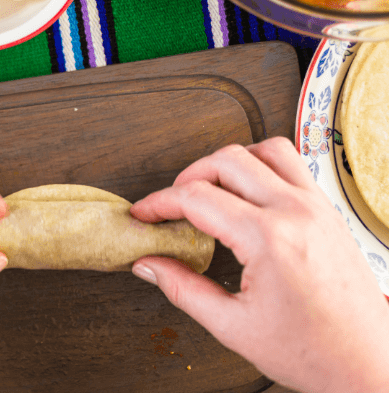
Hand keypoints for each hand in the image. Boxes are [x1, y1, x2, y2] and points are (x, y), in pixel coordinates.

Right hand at [130, 137, 388, 392]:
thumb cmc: (314, 351)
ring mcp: (317, 207)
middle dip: (187, 177)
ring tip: (207, 189)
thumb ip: (182, 288)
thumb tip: (149, 265)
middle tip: (169, 205)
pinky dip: (260, 167)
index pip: (197, 198)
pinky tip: (246, 193)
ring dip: (227, 163)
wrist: (368, 362)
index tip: (144, 214)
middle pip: (227, 161)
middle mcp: (296, 212)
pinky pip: (291, 164)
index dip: (159, 203)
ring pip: (264, 149)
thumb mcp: (233, 326)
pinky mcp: (328, 211)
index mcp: (269, 239)